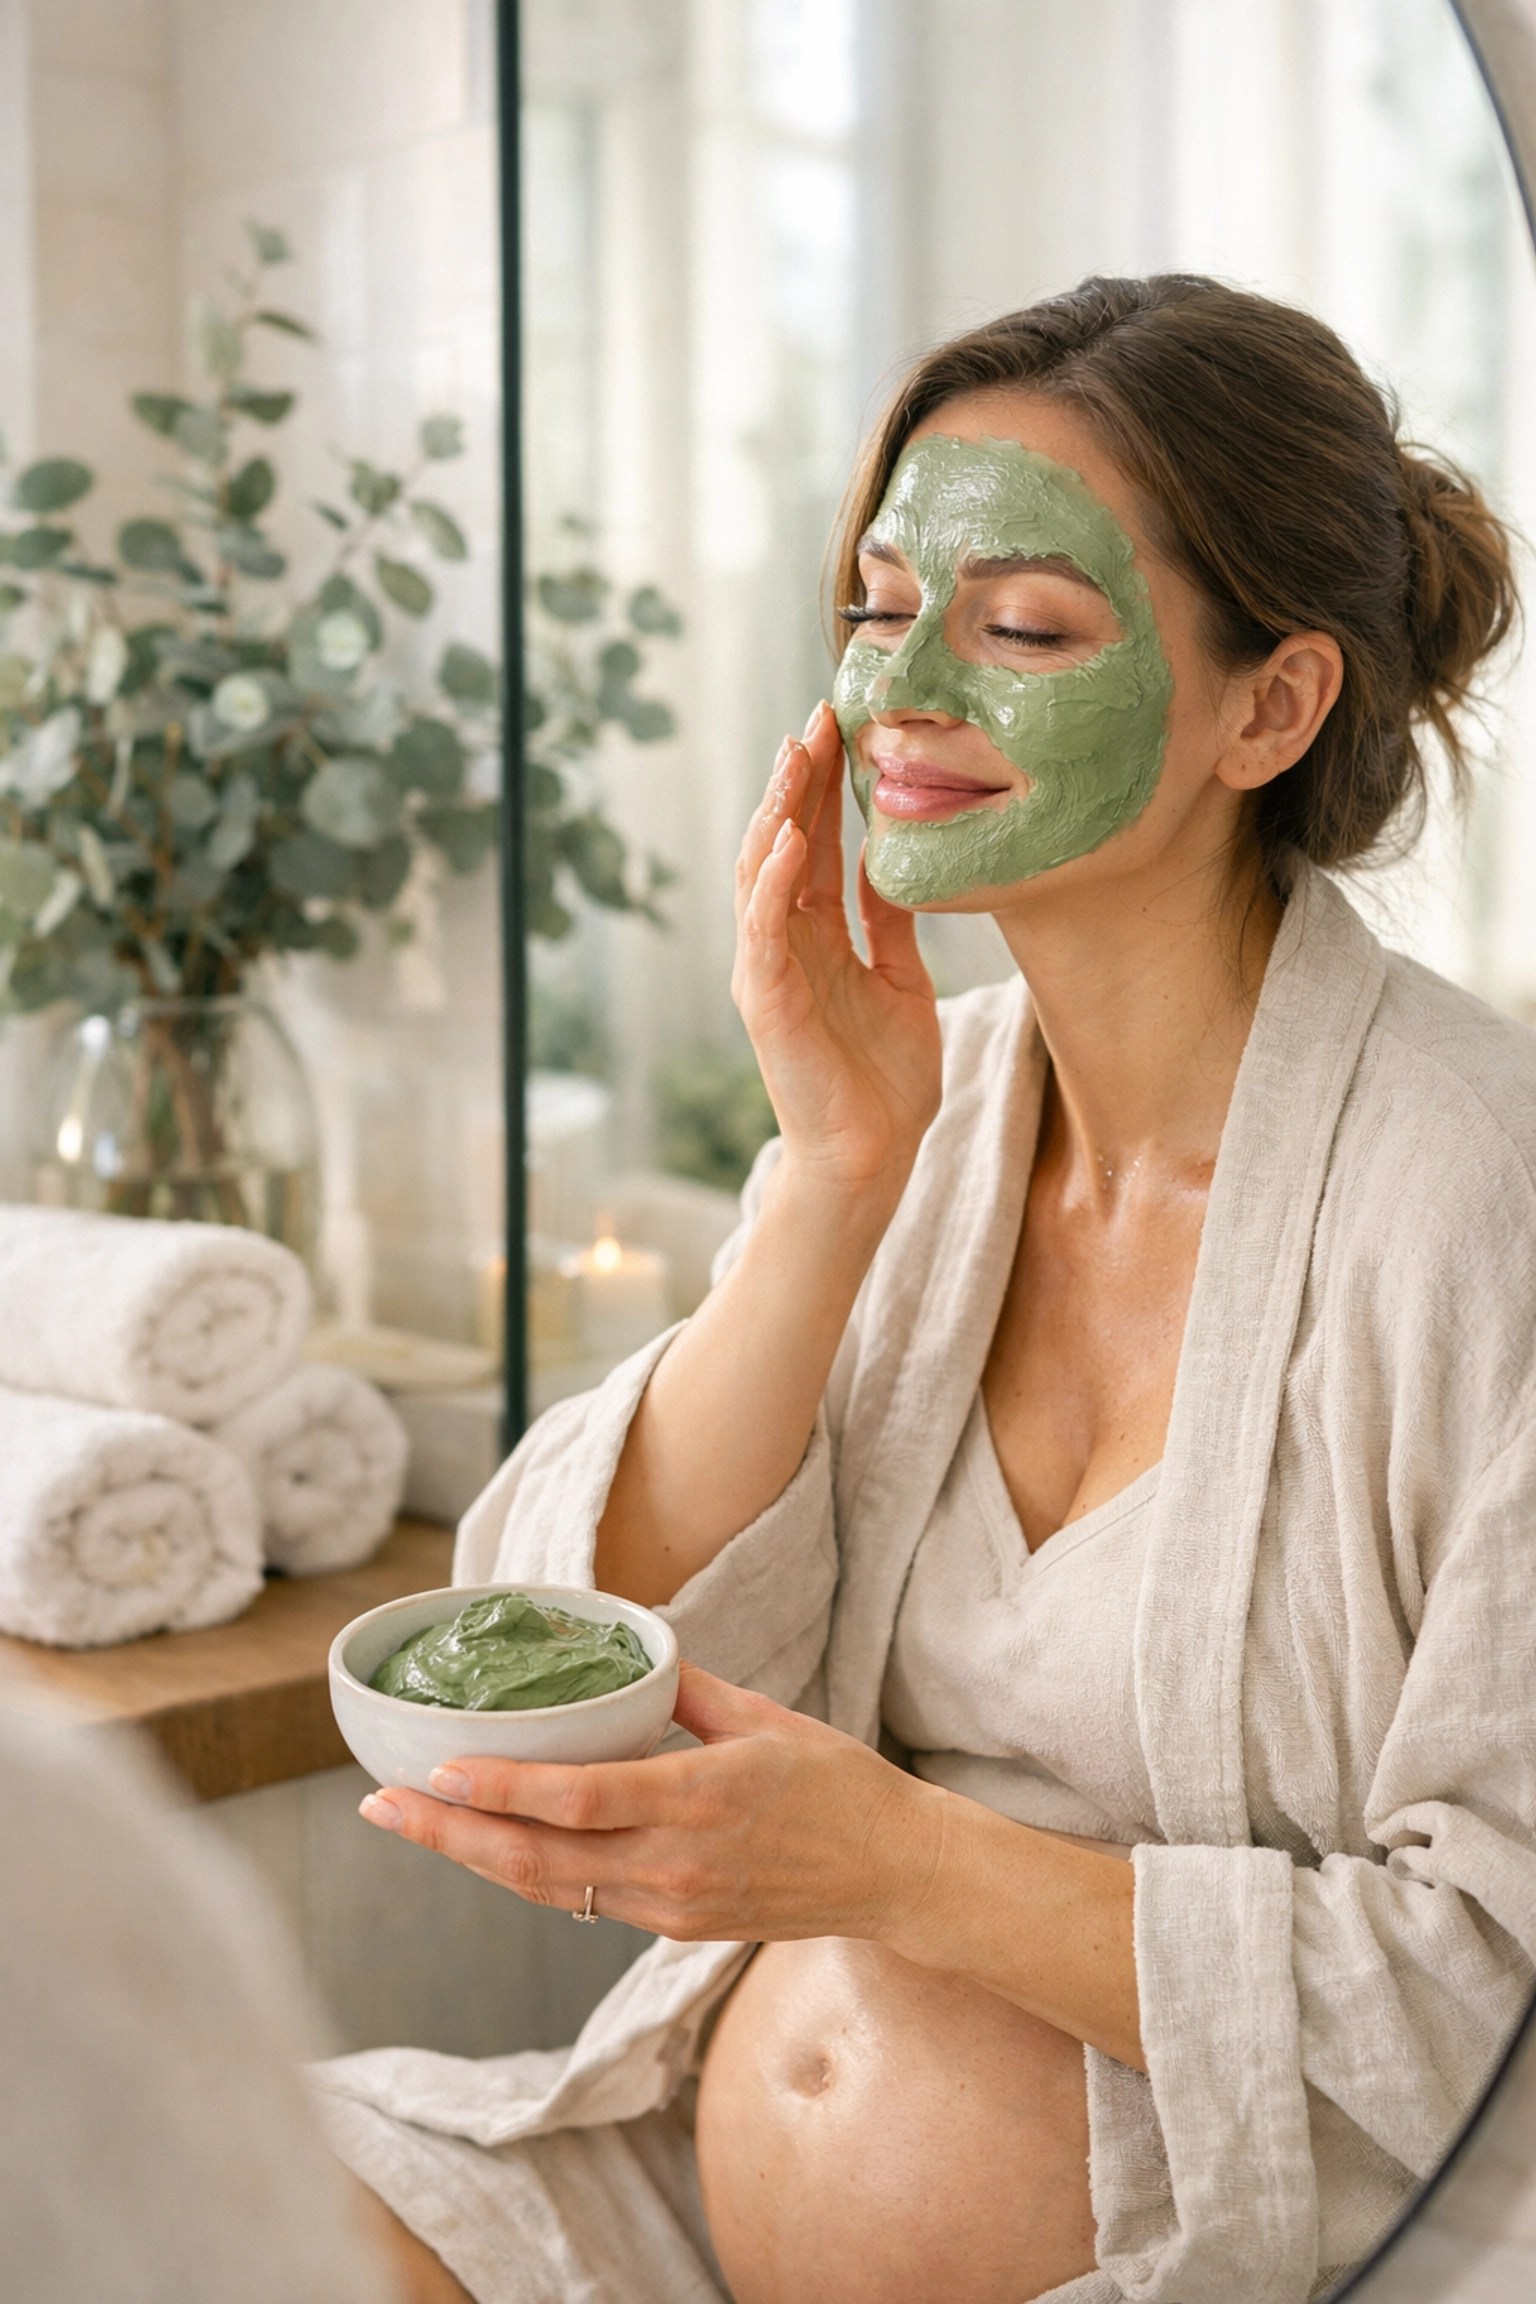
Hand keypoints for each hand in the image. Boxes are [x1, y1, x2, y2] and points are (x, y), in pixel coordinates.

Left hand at [357, 1663, 944, 1943]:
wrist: (893, 1872)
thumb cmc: (837, 1783)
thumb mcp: (764, 1716)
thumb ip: (686, 1690)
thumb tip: (628, 1652)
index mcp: (697, 1799)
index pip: (578, 1799)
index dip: (501, 1788)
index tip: (440, 1768)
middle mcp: (673, 1864)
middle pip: (537, 1860)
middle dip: (448, 1835)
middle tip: (381, 1805)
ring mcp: (670, 1905)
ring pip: (548, 1889)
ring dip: (473, 1858)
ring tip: (412, 1823)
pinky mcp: (674, 1928)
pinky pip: (585, 1901)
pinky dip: (528, 1873)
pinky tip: (488, 1845)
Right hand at [733, 702, 941, 1196]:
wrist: (872, 1158)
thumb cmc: (884, 1082)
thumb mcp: (901, 981)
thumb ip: (888, 924)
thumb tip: (889, 862)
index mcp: (815, 937)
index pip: (812, 844)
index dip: (823, 786)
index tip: (842, 726)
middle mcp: (783, 945)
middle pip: (781, 844)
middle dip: (798, 780)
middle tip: (819, 717)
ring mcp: (769, 971)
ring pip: (761, 876)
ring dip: (778, 814)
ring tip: (797, 758)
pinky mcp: (767, 1004)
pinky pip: (763, 932)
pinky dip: (771, 884)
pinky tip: (790, 841)